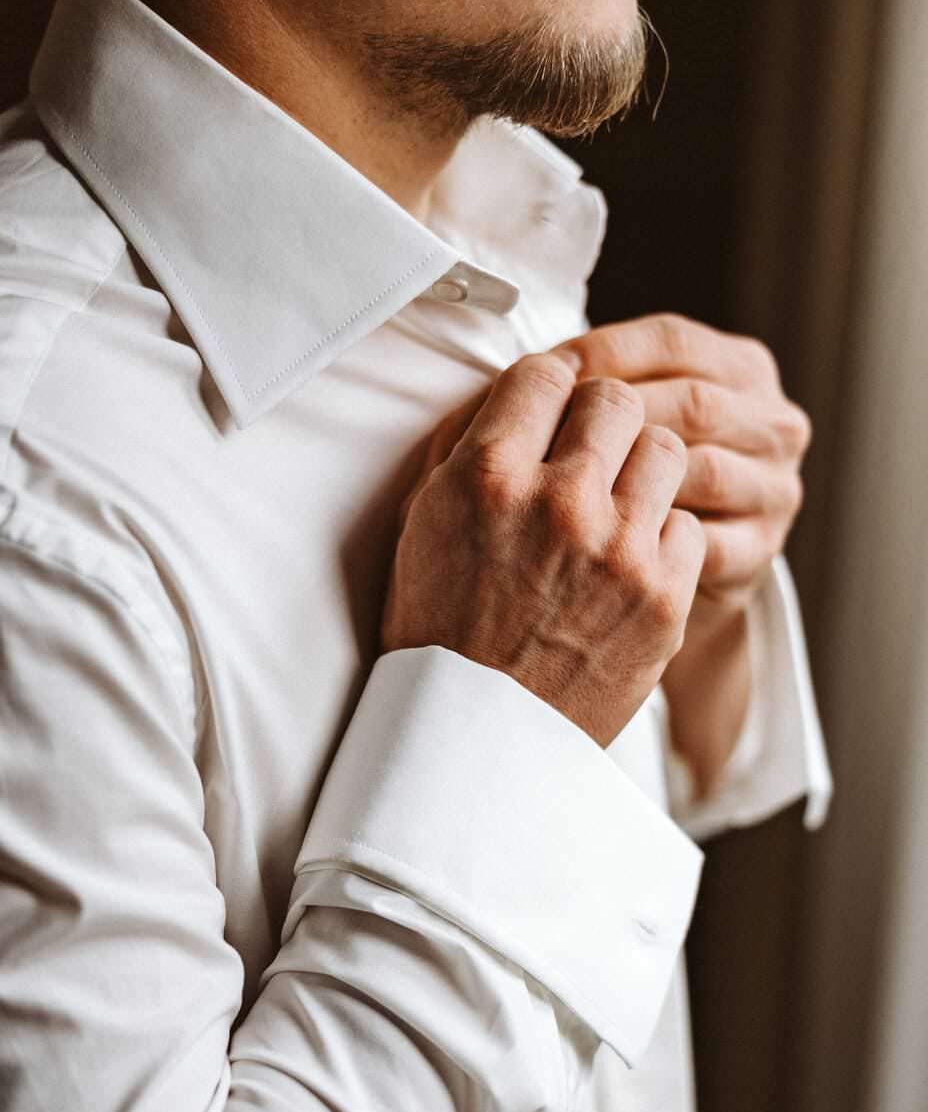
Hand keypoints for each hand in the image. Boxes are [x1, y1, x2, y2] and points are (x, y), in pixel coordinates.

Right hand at [381, 353, 706, 748]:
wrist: (473, 738)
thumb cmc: (438, 630)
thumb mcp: (424, 525)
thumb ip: (467, 449)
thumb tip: (513, 391)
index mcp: (486, 478)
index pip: (545, 372)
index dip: (551, 387)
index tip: (553, 410)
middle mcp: (558, 503)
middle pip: (615, 400)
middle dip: (602, 422)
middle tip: (590, 456)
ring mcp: (618, 551)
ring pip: (666, 449)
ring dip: (643, 470)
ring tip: (618, 506)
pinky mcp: (662, 598)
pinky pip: (688, 524)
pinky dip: (664, 540)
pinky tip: (631, 565)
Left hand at [553, 313, 810, 640]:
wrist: (652, 587)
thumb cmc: (620, 482)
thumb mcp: (618, 417)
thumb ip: (592, 385)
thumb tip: (521, 369)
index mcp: (742, 367)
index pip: (671, 341)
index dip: (602, 351)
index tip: (542, 373)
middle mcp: (774, 420)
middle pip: (692, 401)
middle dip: (611, 416)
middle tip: (547, 436)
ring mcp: (775, 487)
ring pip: (703, 468)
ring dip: (630, 480)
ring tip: (564, 491)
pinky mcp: (761, 551)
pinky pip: (704, 541)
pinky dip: (648, 540)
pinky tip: (598, 542)